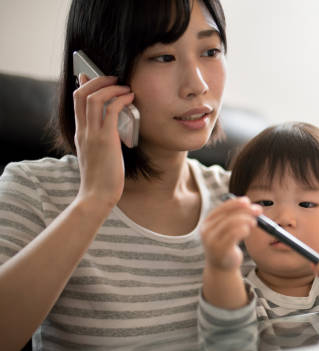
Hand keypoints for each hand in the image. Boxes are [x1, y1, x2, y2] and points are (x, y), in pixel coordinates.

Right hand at [73, 74, 133, 209]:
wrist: (97, 196)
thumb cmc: (101, 179)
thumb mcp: (96, 155)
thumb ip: (99, 141)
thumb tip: (112, 131)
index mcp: (80, 133)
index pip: (76, 101)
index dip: (84, 84)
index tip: (91, 76)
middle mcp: (83, 130)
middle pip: (82, 93)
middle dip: (98, 80)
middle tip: (113, 77)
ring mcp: (93, 134)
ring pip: (94, 98)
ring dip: (111, 87)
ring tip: (125, 86)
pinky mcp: (106, 139)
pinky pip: (111, 110)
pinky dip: (121, 99)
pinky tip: (130, 98)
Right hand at [200, 196, 260, 273]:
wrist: (222, 268)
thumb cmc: (228, 245)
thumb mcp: (229, 230)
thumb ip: (237, 218)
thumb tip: (254, 207)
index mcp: (208, 223)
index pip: (221, 208)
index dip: (235, 203)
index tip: (248, 201)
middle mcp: (207, 231)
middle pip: (227, 215)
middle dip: (245, 210)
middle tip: (258, 211)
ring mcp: (212, 241)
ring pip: (230, 223)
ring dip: (245, 220)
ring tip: (253, 223)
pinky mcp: (220, 249)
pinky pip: (233, 235)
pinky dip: (243, 229)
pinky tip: (247, 230)